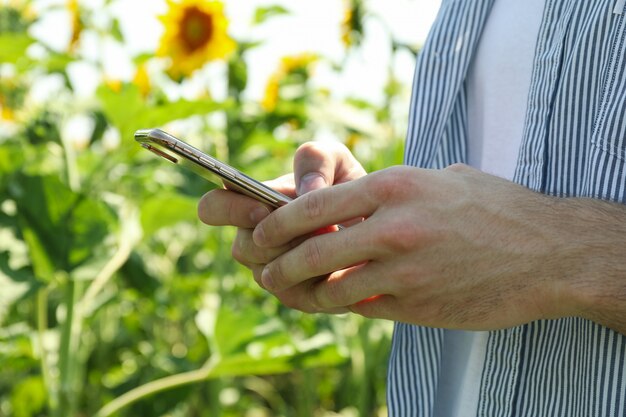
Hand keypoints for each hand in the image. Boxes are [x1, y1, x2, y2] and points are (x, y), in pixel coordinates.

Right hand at [197, 141, 366, 290]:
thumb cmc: (349, 188)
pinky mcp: (295, 296)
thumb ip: (316, 159)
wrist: (379, 225)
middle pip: (242, 248)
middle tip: (313, 229)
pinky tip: (342, 262)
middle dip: (277, 239)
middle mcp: (253, 240)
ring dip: (299, 259)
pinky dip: (318, 278)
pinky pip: (294, 295)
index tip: (264, 207)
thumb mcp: (337, 161)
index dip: (230, 209)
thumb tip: (306, 190)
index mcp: (250, 204)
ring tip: (334, 243)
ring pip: (267, 274)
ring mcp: (270, 272)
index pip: (213, 207)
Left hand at [252, 164, 603, 329]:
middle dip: (279, 265)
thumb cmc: (494, 208)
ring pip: (331, 288)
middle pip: (311, 251)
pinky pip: (362, 309)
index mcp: (395, 186)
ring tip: (293, 292)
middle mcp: (393, 227)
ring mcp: (404, 271)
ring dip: (305, 293)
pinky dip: (343, 306)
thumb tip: (354, 205)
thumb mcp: (439, 180)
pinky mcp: (416, 306)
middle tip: (266, 271)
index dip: (277, 221)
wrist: (549, 254)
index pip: (314, 205)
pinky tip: (337, 303)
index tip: (261, 231)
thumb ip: (392, 193)